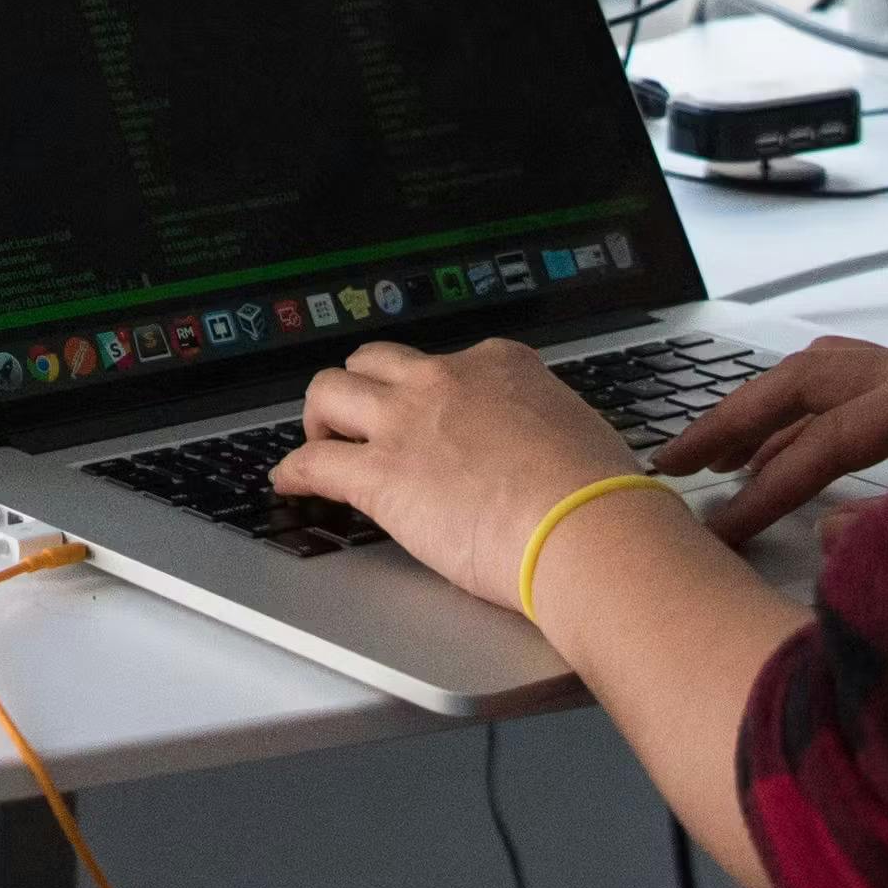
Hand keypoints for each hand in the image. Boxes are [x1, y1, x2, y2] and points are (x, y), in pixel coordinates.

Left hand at [273, 342, 645, 610]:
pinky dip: (293, 471)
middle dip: (363, 385)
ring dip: (318, 415)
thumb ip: (543, 432)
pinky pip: (314, 461)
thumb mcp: (576, 433)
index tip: (429, 410)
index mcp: (500, 365)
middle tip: (359, 416)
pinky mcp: (380, 474)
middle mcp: (446, 379)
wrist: (587, 527)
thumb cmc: (599, 495)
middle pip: (376, 361)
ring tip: (317, 438)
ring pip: (330, 391)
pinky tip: (288, 482)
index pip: (449, 360)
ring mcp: (407, 422)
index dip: (432, 389)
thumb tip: (543, 455)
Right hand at [657, 336, 887, 544]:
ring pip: (820, 373)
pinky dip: (807, 407)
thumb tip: (825, 531)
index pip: (818, 445)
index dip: (764, 491)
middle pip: (797, 383)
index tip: (719, 529)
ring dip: (764, 414)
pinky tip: (787, 442)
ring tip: (724, 460)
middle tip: (678, 459)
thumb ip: (883, 537)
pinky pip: (849, 380)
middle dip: (730, 422)